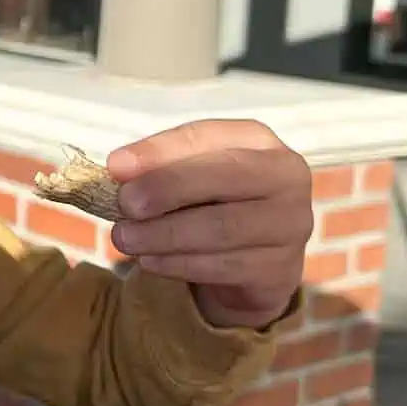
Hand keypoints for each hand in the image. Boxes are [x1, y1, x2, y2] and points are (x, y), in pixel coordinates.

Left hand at [106, 120, 311, 330]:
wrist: (253, 266)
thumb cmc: (213, 206)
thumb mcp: (189, 179)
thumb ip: (158, 169)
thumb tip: (119, 168)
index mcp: (257, 141)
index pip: (206, 137)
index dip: (160, 151)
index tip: (116, 166)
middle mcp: (284, 176)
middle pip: (224, 176)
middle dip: (167, 188)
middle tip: (124, 204)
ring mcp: (290, 224)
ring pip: (222, 227)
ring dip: (165, 234)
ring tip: (125, 238)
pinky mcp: (280, 268)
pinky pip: (225, 266)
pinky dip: (180, 264)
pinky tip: (150, 261)